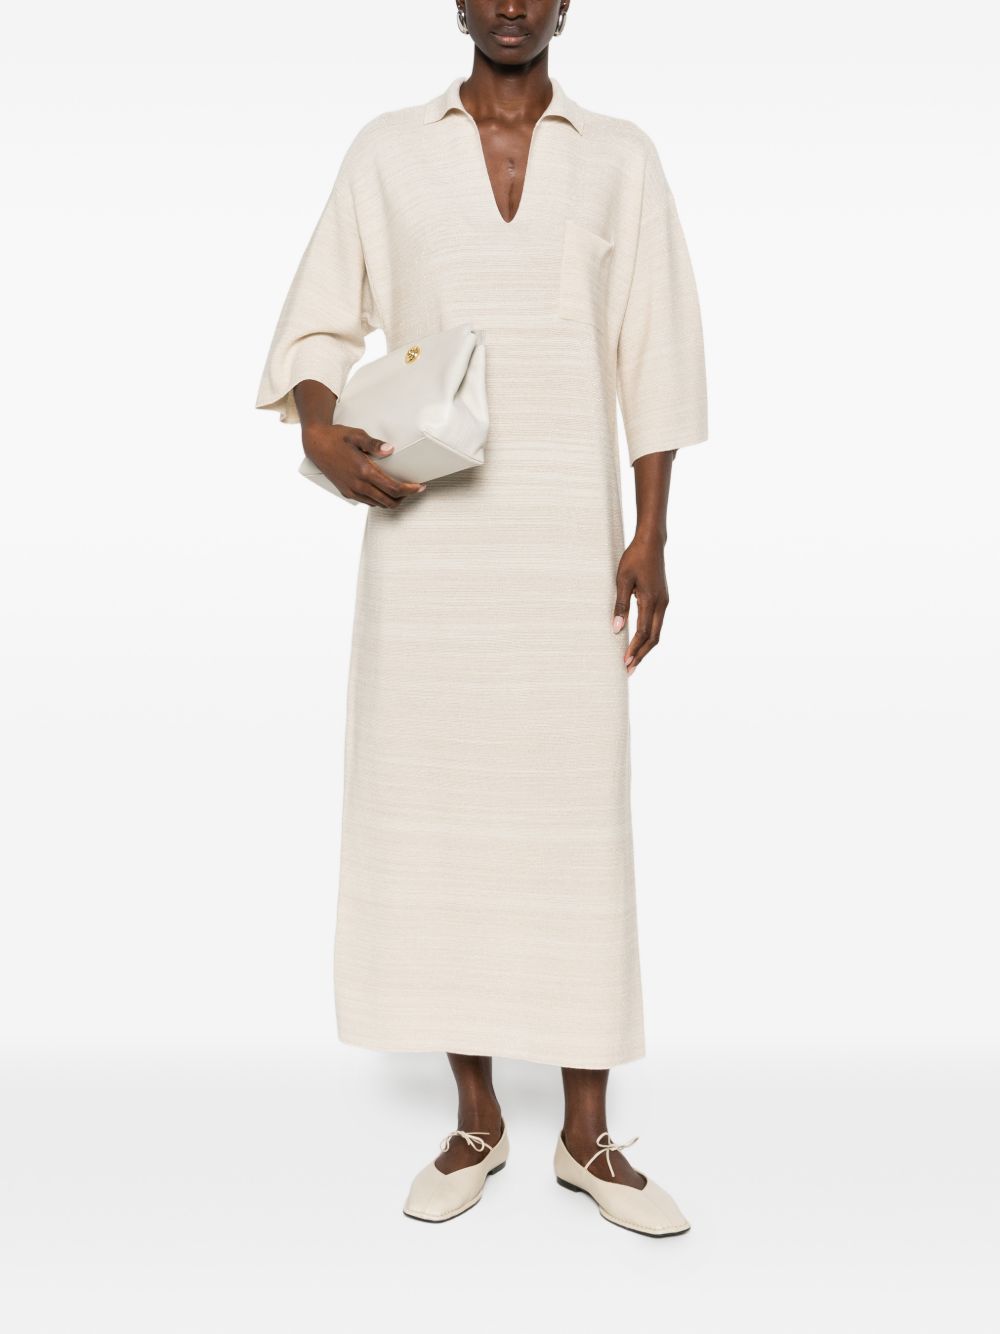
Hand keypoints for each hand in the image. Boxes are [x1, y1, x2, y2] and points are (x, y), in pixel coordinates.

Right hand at [302, 423, 425, 507]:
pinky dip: (379, 500)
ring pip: (378, 504)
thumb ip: (374, 444)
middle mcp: (358, 484)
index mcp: (364, 470)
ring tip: (400, 491)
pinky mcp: (346, 492)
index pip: (393, 488)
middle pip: (388, 501)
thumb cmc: (336, 438)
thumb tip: (390, 449)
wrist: (315, 444)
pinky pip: (368, 502)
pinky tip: (383, 491)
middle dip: (404, 498)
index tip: (419, 487)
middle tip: (413, 489)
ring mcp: (352, 490)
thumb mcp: (357, 435)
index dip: (409, 490)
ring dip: (392, 500)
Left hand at [612, 534, 668, 674]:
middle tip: (628, 670)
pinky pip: (656, 624)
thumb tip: (616, 629)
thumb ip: (620, 605)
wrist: (651, 542)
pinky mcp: (662, 599)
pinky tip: (639, 642)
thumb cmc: (634, 558)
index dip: (634, 649)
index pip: (643, 633)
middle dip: (641, 655)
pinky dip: (648, 637)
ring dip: (645, 648)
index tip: (624, 662)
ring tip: (633, 660)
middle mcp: (661, 604)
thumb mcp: (622, 580)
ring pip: (656, 632)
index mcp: (652, 601)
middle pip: (653, 638)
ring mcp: (664, 602)